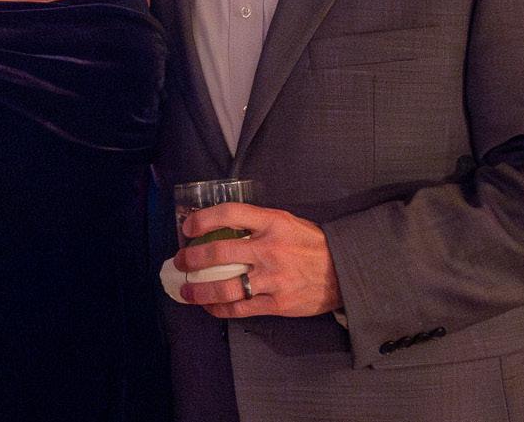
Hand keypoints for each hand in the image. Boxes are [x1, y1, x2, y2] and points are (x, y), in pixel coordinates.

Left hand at [175, 202, 341, 318]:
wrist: (344, 272)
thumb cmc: (309, 243)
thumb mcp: (284, 221)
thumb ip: (255, 221)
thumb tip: (219, 224)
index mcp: (271, 223)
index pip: (229, 214)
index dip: (203, 219)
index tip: (187, 228)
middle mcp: (270, 249)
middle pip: (220, 253)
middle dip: (192, 259)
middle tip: (179, 262)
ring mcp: (273, 279)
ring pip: (226, 286)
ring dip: (199, 290)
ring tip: (186, 291)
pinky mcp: (278, 304)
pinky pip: (242, 308)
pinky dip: (220, 309)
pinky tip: (210, 307)